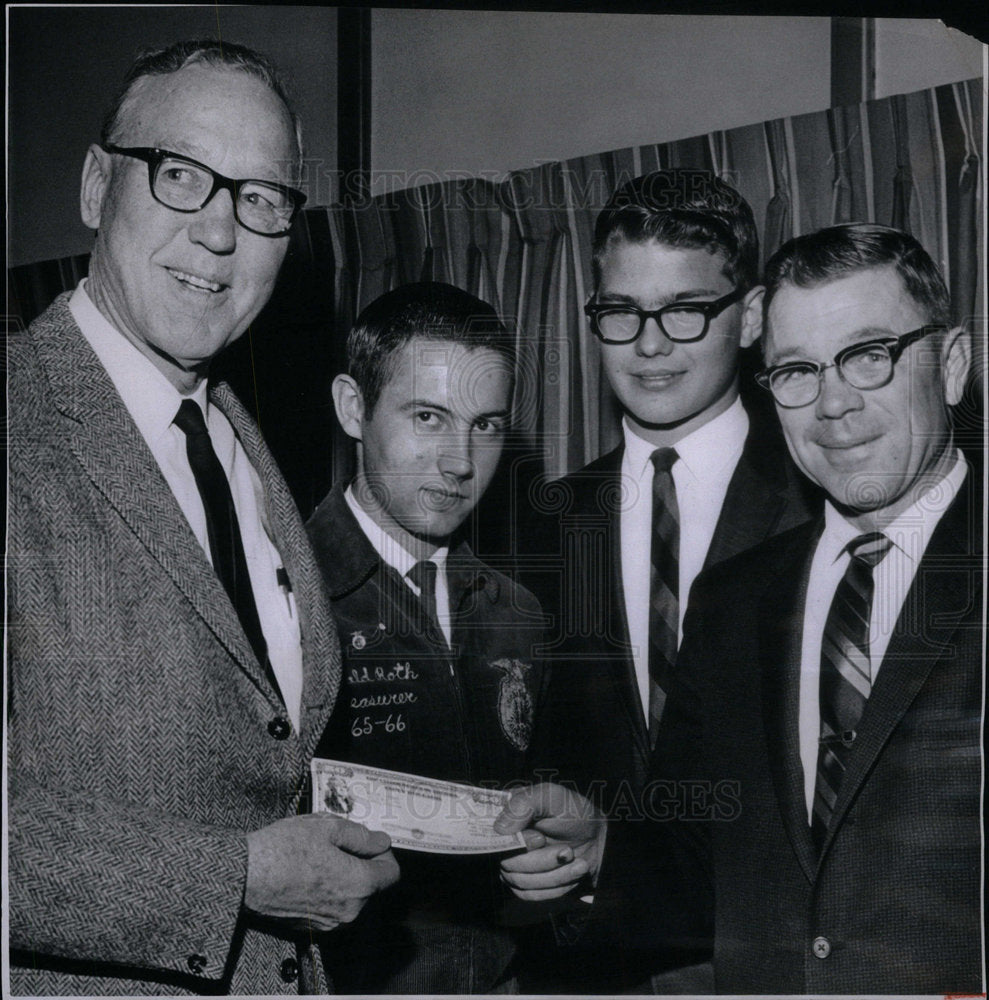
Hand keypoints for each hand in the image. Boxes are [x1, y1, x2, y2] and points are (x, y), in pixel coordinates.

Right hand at [244, 814, 398, 930]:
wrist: (244, 877)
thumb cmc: (283, 850)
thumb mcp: (328, 827)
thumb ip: (361, 836)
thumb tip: (381, 842)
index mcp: (359, 885)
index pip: (391, 873)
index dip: (383, 853)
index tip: (368, 842)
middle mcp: (350, 911)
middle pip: (372, 885)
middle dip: (361, 863)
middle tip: (337, 844)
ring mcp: (330, 923)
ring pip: (352, 897)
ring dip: (344, 877)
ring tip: (318, 856)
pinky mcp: (312, 929)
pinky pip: (333, 907)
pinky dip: (329, 891)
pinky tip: (308, 873)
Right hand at [494, 782, 605, 900]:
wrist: (599, 842)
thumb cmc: (576, 814)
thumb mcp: (553, 797)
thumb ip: (524, 803)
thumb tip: (500, 828)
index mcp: (506, 815)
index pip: (489, 835)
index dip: (514, 842)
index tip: (540, 839)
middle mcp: (505, 841)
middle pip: (507, 863)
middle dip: (543, 861)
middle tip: (568, 851)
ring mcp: (513, 864)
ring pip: (520, 882)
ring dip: (555, 875)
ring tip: (577, 861)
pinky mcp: (526, 885)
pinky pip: (531, 895)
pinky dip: (556, 886)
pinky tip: (572, 872)